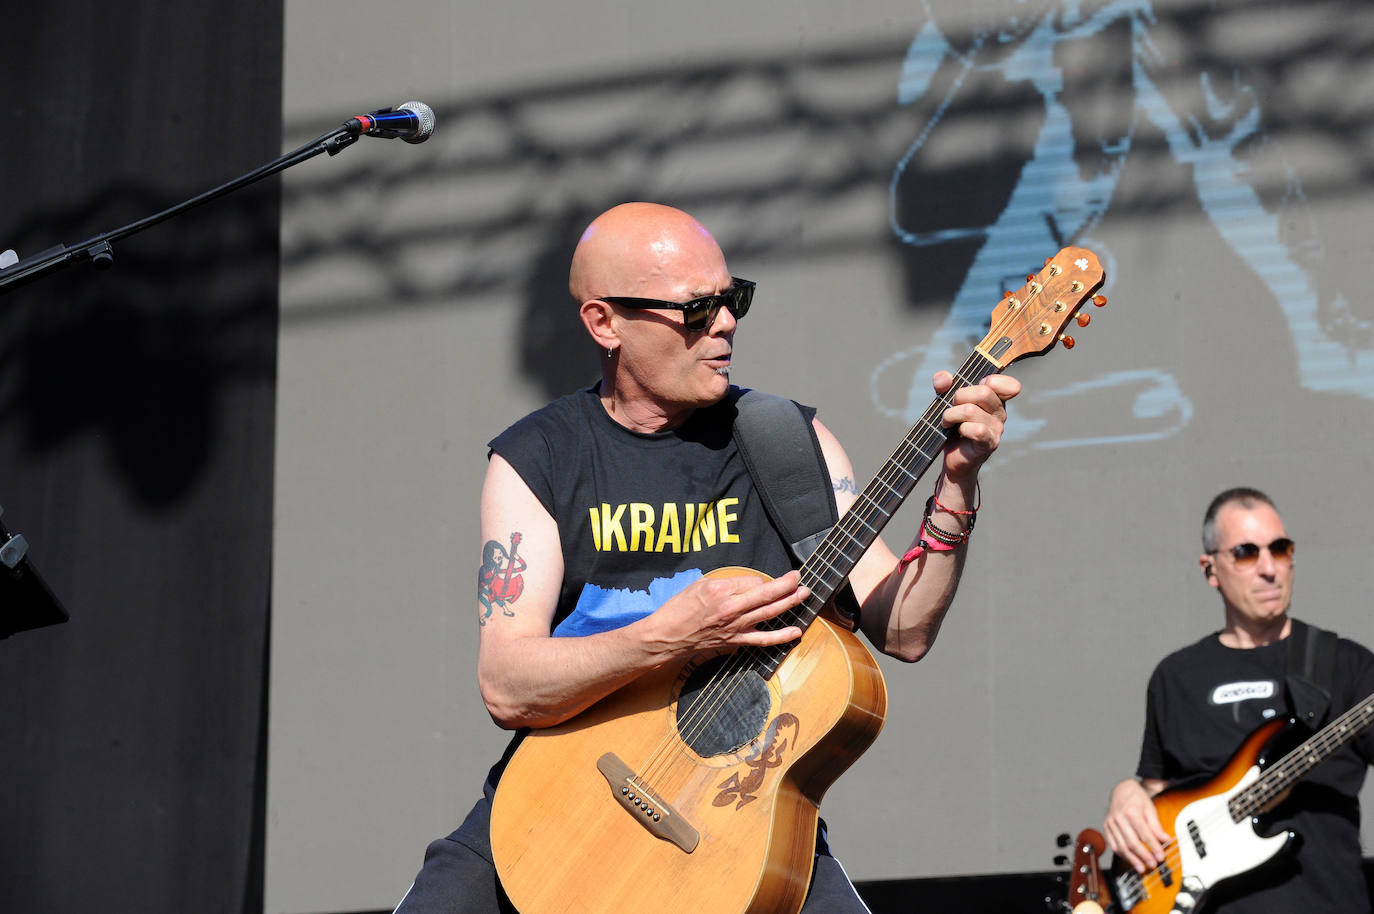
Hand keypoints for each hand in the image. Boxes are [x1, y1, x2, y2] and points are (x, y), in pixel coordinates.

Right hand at [645, 570, 807, 658]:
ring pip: (769, 614)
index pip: (753, 581)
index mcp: (720, 590)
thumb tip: (748, 584)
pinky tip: (796, 631)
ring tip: (805, 595)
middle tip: (800, 578)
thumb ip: (726, 583)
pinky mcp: (735, 641)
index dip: (761, 579)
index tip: (763, 579)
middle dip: (787, 585)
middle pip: (766, 594)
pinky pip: (763, 639)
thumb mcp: (699, 584)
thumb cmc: (679, 608)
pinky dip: (781, 636)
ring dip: (790, 603)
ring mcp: (735, 627)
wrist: (666, 636)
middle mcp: (730, 609)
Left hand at [934, 371, 1019, 481]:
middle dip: (959, 396)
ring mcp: (996, 430)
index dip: (993, 380)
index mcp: (995, 399)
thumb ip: (944, 384)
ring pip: (971, 410)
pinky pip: (977, 430)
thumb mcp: (946, 399)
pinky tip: (956, 431)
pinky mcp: (988, 444)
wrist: (952, 458)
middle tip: (952, 406)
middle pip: (983, 391)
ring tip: (947, 422)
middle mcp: (1000, 413)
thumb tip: (942, 378)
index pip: (1011, 386)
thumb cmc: (953, 426)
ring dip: (951, 414)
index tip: (976, 387)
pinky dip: (961, 428)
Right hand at [1103, 778, 1170, 873]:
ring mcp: (1111, 823)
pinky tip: (1130, 860)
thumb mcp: (1150, 808)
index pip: (1144, 833)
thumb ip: (1156, 825)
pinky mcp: (1106, 827)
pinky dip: (1122, 855)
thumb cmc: (1137, 799)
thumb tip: (1165, 839)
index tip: (1161, 857)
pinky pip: (1113, 845)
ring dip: (1132, 859)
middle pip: (1131, 842)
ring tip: (1141, 868)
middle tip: (1152, 865)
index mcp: (1131, 811)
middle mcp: (1119, 818)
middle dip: (1143, 856)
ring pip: (1121, 846)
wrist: (1122, 790)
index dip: (1153, 847)